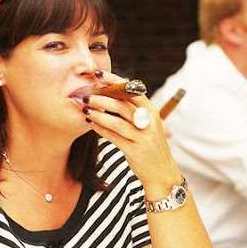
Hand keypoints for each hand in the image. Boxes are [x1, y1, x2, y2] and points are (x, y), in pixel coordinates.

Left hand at [83, 71, 180, 194]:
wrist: (161, 172)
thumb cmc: (150, 145)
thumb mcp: (147, 125)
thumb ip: (132, 111)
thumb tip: (109, 95)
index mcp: (151, 112)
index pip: (132, 91)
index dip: (115, 81)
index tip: (99, 74)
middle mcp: (148, 122)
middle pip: (123, 104)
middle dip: (102, 98)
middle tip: (86, 95)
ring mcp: (142, 137)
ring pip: (116, 121)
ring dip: (98, 114)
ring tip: (86, 110)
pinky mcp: (134, 150)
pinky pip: (114, 137)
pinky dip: (101, 129)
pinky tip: (91, 125)